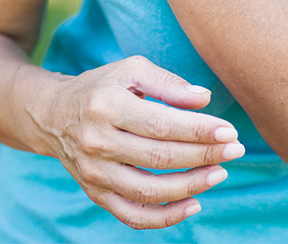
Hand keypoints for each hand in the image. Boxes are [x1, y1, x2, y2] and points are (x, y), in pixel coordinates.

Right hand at [30, 55, 243, 229]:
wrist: (53, 114)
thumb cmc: (102, 87)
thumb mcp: (131, 70)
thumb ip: (168, 83)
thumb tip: (204, 100)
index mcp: (105, 105)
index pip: (161, 124)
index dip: (199, 130)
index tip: (229, 131)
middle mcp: (96, 141)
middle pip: (159, 157)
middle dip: (203, 156)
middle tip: (234, 150)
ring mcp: (94, 172)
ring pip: (149, 190)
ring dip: (191, 186)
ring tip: (219, 173)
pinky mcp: (95, 193)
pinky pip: (133, 215)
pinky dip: (166, 217)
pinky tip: (194, 203)